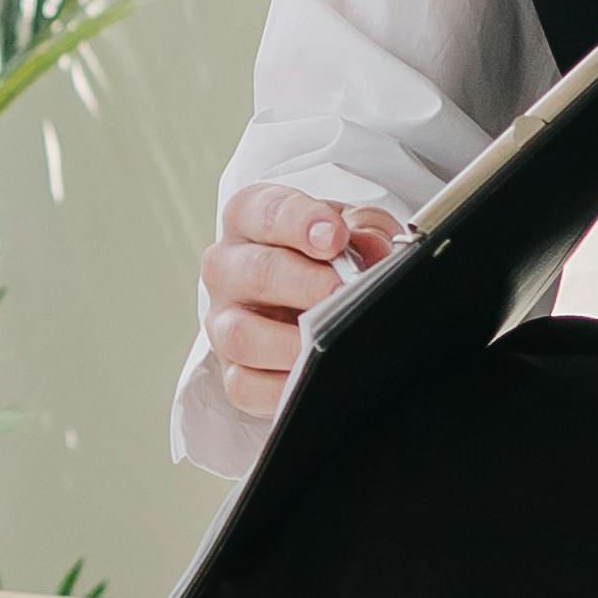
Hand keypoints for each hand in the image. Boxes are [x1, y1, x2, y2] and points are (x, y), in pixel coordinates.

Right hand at [198, 180, 402, 419]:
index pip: (264, 211)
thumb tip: (373, 254)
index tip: (335, 237)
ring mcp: (224, 322)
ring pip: (241, 334)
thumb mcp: (353, 230)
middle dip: (303, 283)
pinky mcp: (231, 371)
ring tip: (331, 339)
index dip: (299, 222)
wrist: (314, 298)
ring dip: (290, 340)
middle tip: (341, 292)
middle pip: (254, 273)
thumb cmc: (327, 257)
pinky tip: (315, 375)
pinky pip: (245, 386)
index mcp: (251, 220)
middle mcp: (227, 268)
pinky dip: (282, 387)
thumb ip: (365, 232)